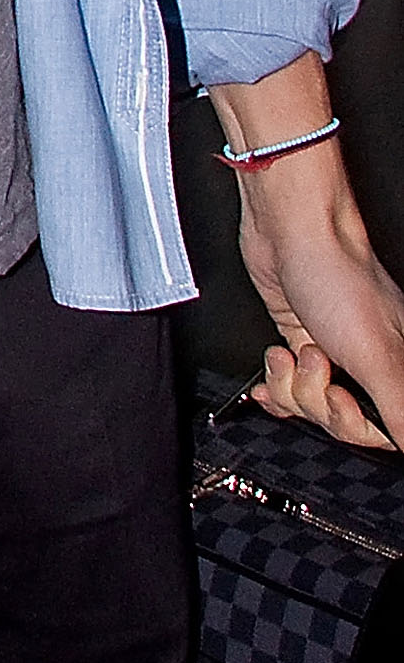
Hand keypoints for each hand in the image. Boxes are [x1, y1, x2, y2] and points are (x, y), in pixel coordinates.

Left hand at [235, 149, 403, 451]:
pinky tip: (270, 375)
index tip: (341, 399)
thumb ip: (397, 408)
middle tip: (314, 364)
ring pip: (311, 404)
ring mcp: (334, 353)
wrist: (287, 232)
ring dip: (290, 384)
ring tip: (292, 351)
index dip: (355, 423)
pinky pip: (289, 386)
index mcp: (400, 367)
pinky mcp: (301, 340)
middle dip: (316, 398)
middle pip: (343, 420)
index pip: (385, 430)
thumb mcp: (375, 354)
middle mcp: (372, 362)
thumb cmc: (336, 275)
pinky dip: (276, 385)